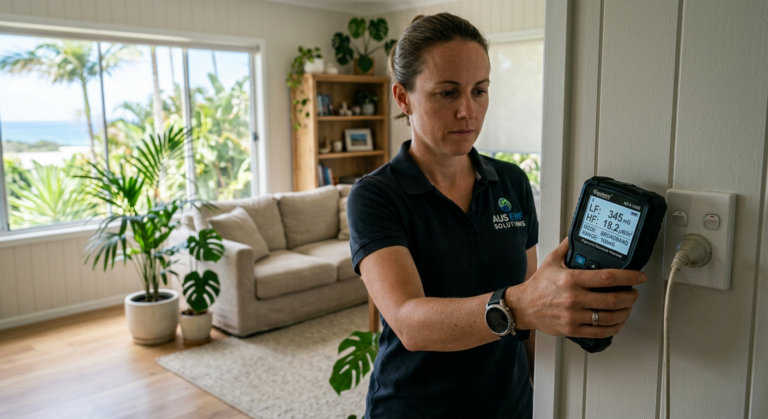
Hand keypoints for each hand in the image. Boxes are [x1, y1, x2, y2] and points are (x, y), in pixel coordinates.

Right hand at [506, 238, 646, 338]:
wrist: (523, 307)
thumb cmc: (538, 286)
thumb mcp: (552, 261)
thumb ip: (567, 247)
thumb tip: (577, 234)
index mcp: (571, 279)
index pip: (607, 278)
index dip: (628, 277)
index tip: (639, 276)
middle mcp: (573, 298)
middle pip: (613, 299)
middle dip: (630, 296)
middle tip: (634, 293)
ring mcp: (573, 316)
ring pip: (609, 317)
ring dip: (625, 312)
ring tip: (628, 307)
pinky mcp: (572, 329)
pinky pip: (600, 332)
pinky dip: (614, 328)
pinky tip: (617, 322)